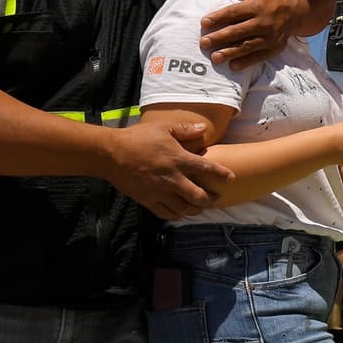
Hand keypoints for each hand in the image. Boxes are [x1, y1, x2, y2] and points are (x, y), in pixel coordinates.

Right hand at [98, 121, 235, 219]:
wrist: (111, 154)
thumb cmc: (138, 138)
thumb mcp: (163, 128)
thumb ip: (185, 129)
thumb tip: (203, 128)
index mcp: (178, 159)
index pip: (206, 168)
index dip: (221, 174)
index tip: (231, 178)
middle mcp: (172, 179)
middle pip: (198, 196)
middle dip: (210, 199)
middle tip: (216, 198)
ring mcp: (159, 192)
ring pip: (184, 208)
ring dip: (195, 209)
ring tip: (200, 207)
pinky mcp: (147, 200)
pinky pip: (166, 213)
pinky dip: (176, 215)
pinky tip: (180, 213)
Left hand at [201, 0, 292, 69]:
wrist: (293, 12)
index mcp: (256, 6)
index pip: (234, 12)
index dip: (219, 17)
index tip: (204, 23)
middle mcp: (263, 22)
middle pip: (238, 31)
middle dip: (220, 37)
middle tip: (203, 43)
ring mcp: (269, 37)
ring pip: (247, 46)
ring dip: (230, 52)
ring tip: (214, 57)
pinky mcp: (273, 48)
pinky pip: (258, 56)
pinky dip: (245, 62)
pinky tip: (232, 66)